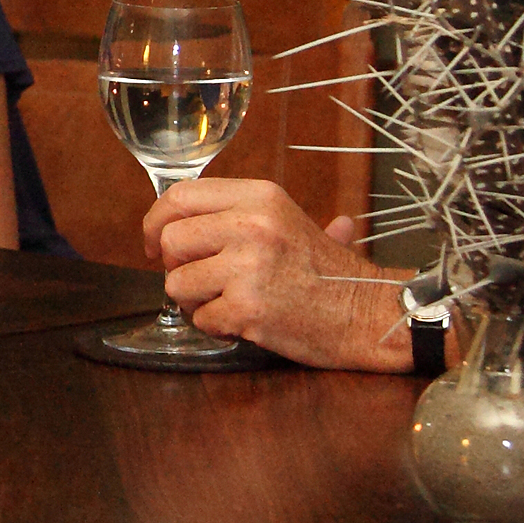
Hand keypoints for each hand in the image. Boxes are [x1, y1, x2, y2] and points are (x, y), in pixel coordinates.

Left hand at [142, 176, 404, 369]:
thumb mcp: (290, 221)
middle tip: (199, 280)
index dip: (157, 221)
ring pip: (177, 283)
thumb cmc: (327, 272)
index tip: (155, 243)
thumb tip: (175, 215)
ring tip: (230, 301)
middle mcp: (251, 225)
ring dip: (195, 300)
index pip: (179, 196)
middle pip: (171, 240)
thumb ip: (235, 214)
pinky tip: (246, 320)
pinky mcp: (248, 307)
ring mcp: (248, 266)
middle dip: (175, 266)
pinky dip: (217, 325)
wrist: (369, 314)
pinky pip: (201, 318)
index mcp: (259, 197)